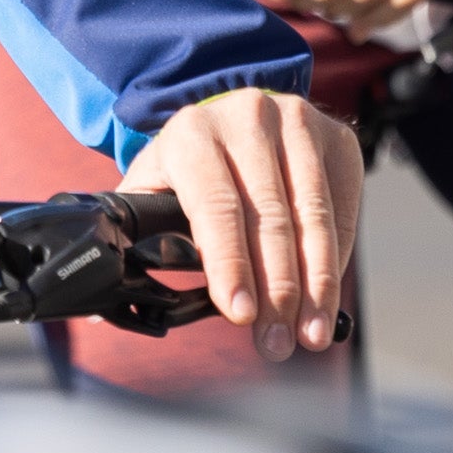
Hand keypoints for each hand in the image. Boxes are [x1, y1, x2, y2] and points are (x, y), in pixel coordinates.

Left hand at [125, 88, 359, 359]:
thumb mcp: (155, 183)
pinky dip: (336, 261)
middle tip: (276, 341)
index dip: (229, 263)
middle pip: (270, 217)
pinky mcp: (337, 137)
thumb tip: (110, 307)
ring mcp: (298, 122)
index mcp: (193, 133)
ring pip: (313, 216)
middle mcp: (248, 119)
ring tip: (309, 334)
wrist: (230, 110)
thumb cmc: (189, 166)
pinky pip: (342, 209)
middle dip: (276, 290)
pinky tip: (326, 300)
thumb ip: (136, 233)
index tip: (240, 313)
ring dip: (315, 284)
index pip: (215, 205)